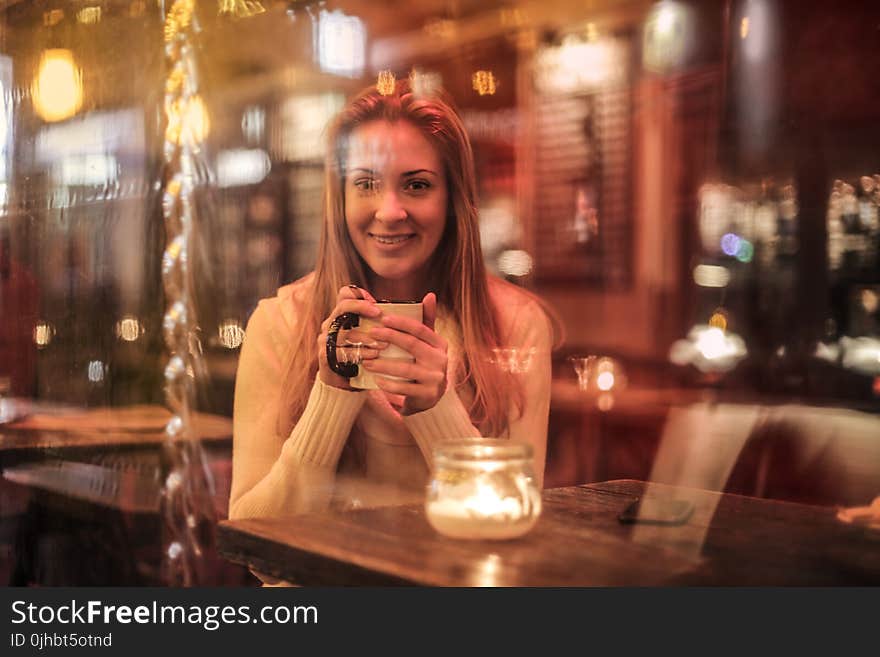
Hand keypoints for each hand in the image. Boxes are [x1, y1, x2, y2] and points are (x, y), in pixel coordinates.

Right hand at [317, 285, 387, 388]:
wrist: (344, 382)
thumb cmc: (361, 355)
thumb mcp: (370, 336)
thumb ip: (379, 323)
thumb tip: (404, 310)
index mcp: (341, 315)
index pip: (344, 295)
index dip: (358, 294)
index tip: (375, 301)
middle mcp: (330, 324)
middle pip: (343, 307)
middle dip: (362, 308)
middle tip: (379, 314)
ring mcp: (326, 339)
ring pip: (346, 332)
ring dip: (367, 337)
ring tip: (383, 344)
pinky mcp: (326, 355)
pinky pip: (343, 352)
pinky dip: (360, 353)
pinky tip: (373, 356)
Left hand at [361, 292, 447, 414]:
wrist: (431, 397)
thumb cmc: (424, 364)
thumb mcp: (428, 344)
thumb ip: (427, 321)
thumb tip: (430, 295)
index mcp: (440, 344)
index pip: (420, 329)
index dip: (402, 322)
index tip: (383, 318)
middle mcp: (441, 360)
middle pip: (412, 345)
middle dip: (389, 337)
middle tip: (371, 334)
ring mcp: (436, 378)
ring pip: (406, 368)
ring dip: (383, 364)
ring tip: (367, 360)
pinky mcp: (428, 395)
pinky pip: (405, 388)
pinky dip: (389, 384)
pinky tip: (376, 380)